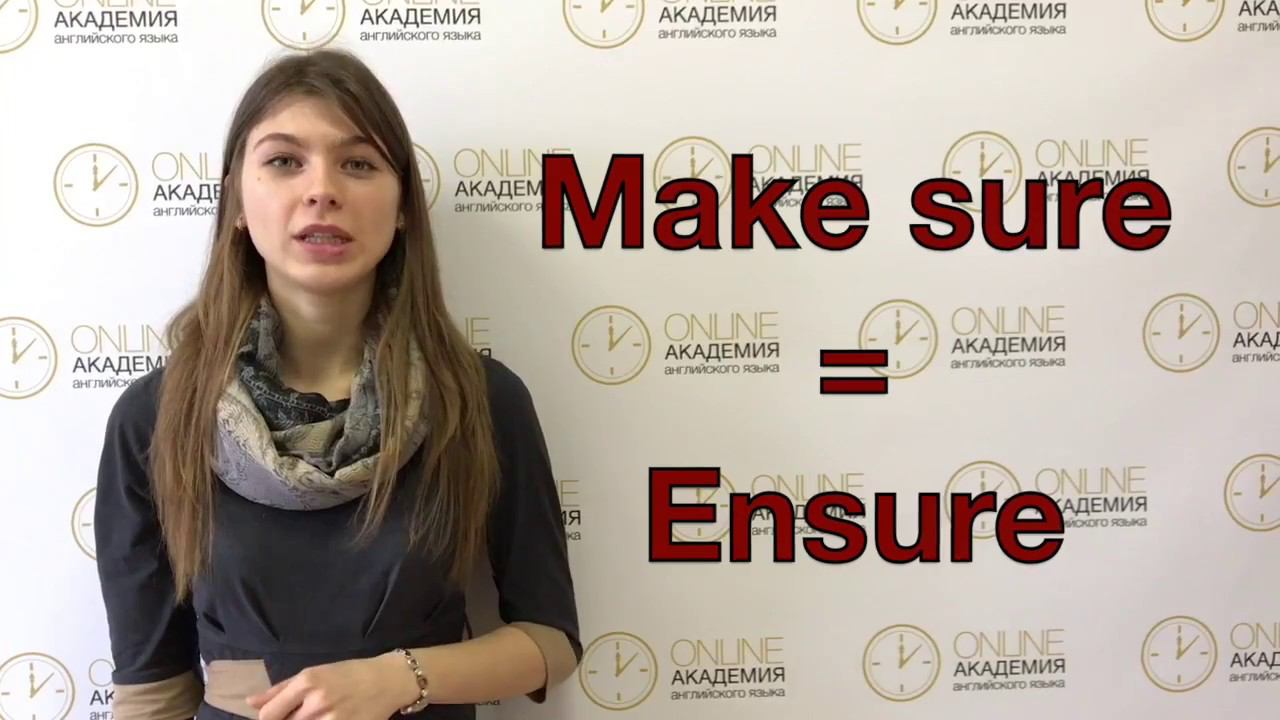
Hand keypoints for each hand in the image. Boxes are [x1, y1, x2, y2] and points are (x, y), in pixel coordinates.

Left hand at [246, 654, 419, 719]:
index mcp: (307, 682)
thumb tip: (250, 702)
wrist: (389, 680)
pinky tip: (330, 718)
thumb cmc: (350, 673)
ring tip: (321, 714)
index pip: (268, 715)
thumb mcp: (315, 673)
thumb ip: (281, 689)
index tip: (278, 717)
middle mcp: (317, 701)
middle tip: (306, 713)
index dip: (268, 719)